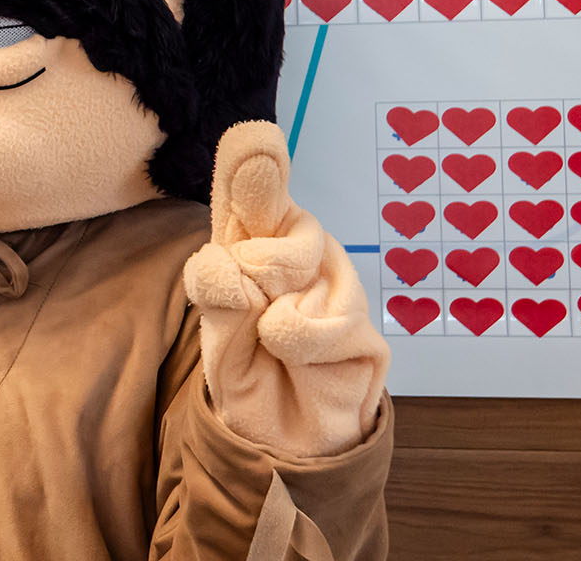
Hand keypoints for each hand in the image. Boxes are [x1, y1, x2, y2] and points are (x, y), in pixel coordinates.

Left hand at [181, 121, 388, 457]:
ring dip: (271, 299)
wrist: (289, 445)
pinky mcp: (363, 325)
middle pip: (275, 216)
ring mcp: (333, 284)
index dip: (251, 167)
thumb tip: (219, 257)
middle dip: (252, 257)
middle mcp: (296, 254)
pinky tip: (292, 351)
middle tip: (247, 303)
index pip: (246, 198)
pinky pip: (324, 318)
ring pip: (295, 260)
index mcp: (251, 248)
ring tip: (270, 334)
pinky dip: (298, 339)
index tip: (255, 136)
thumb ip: (217, 297)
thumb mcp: (218, 341)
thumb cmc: (251, 378)